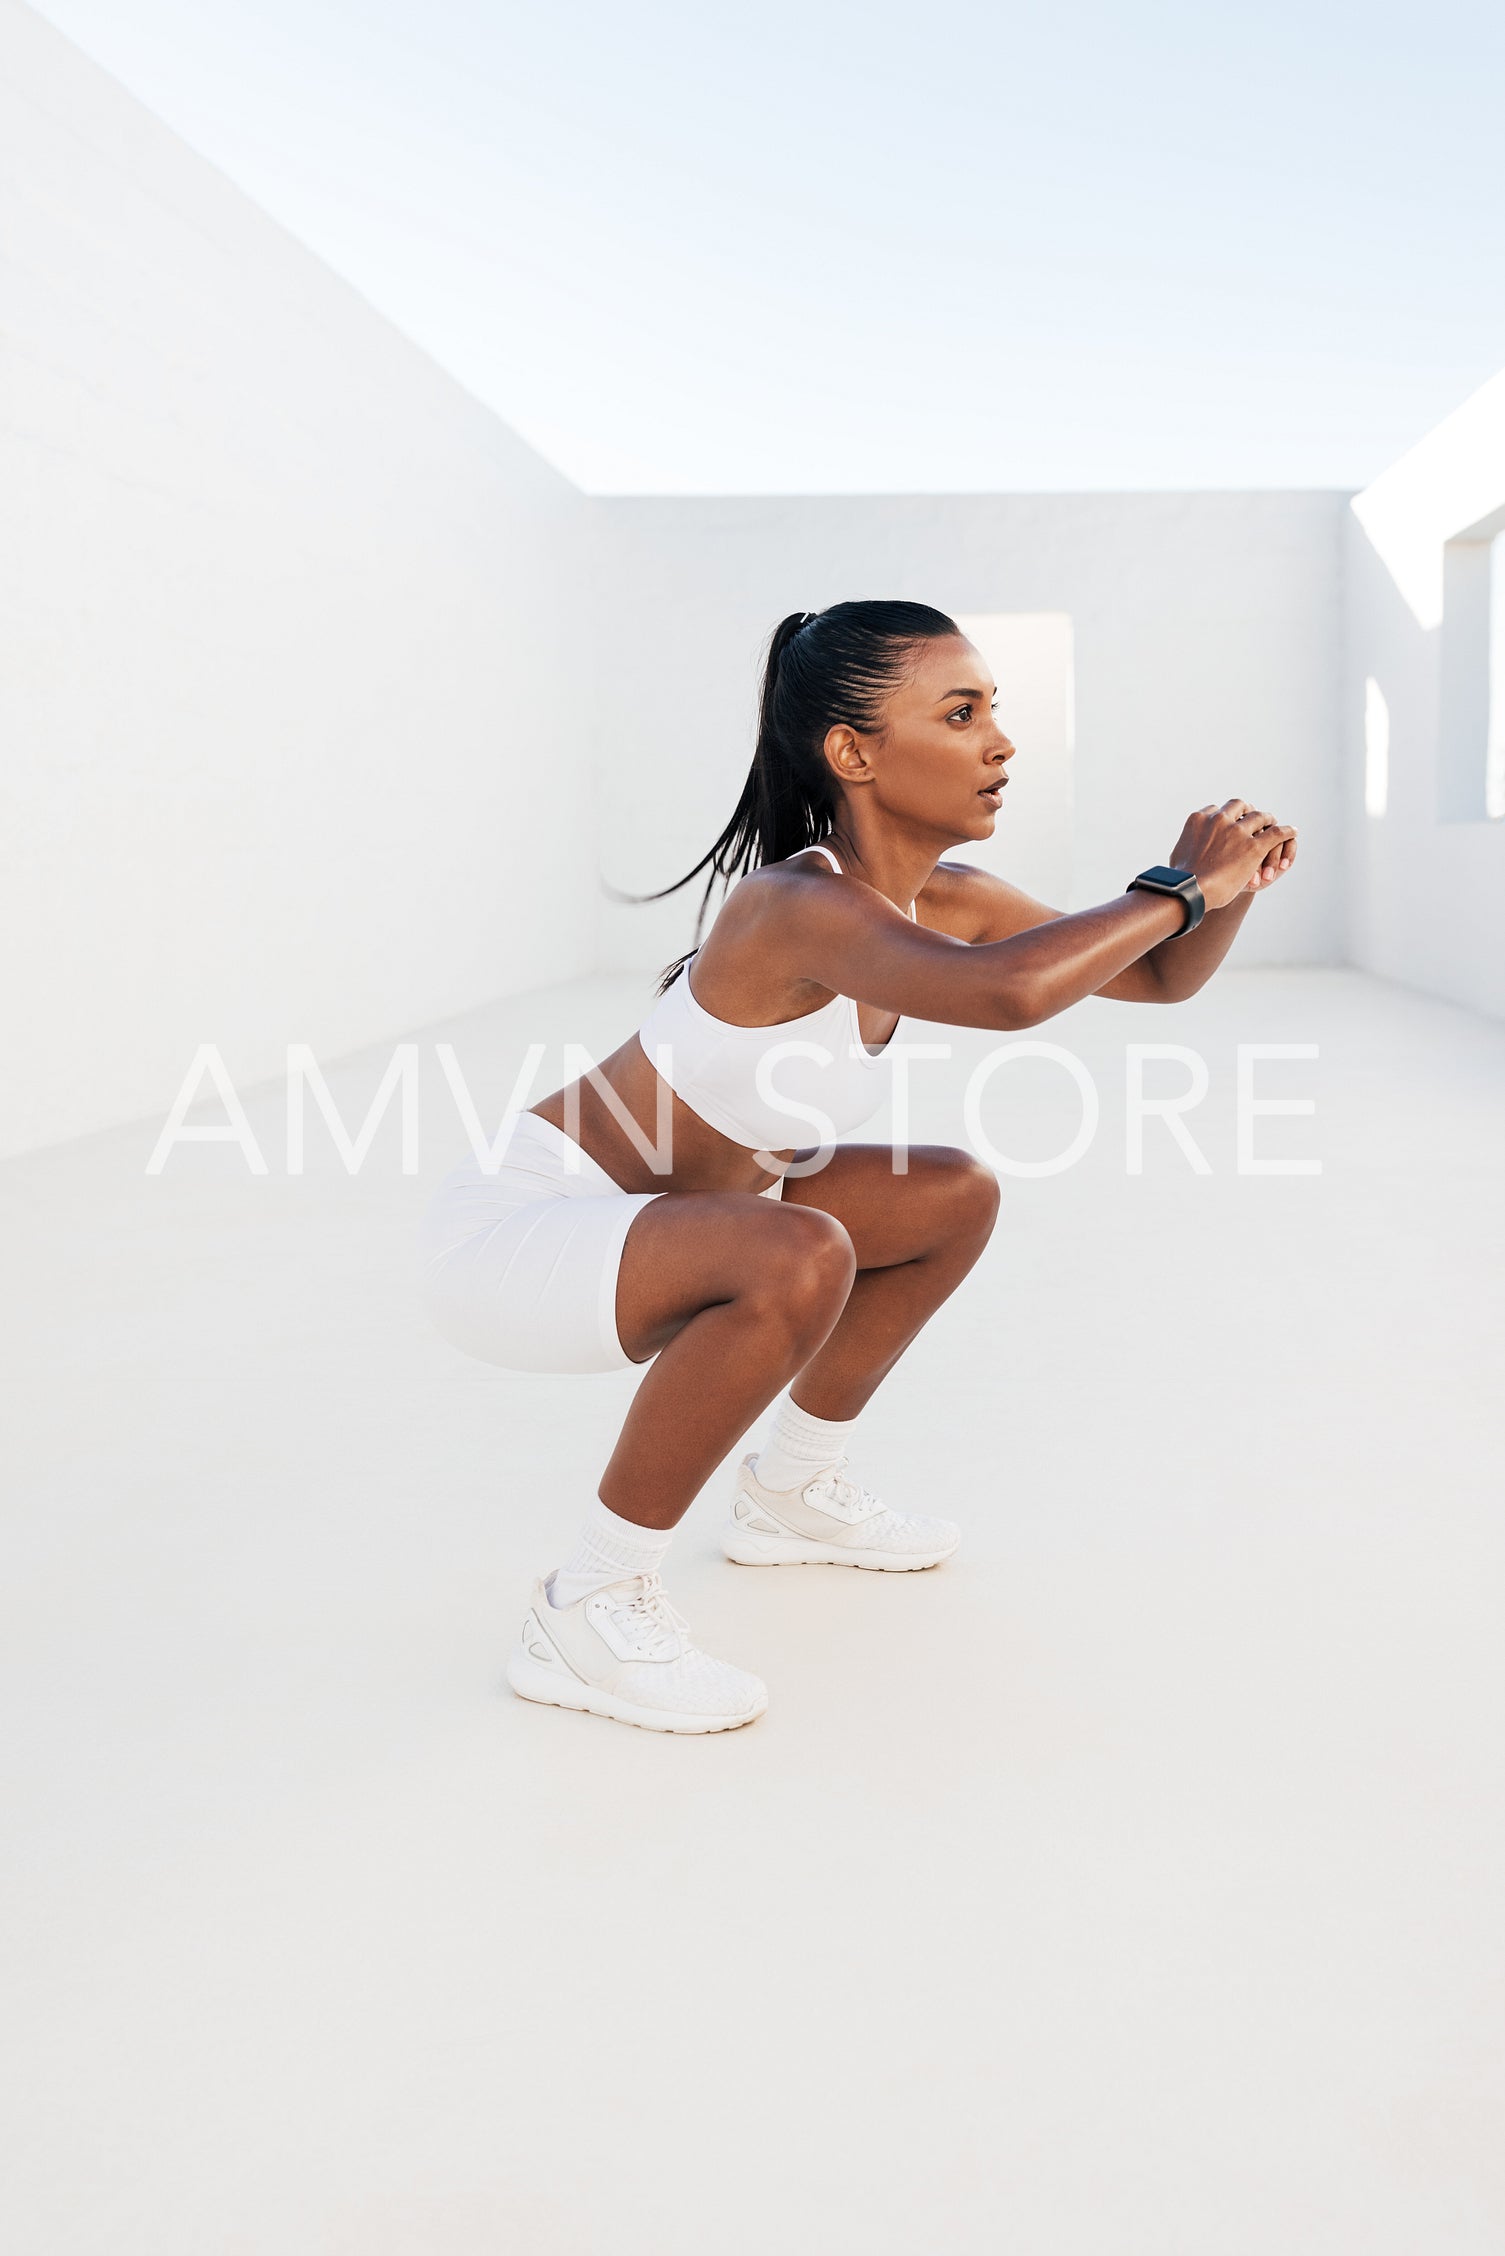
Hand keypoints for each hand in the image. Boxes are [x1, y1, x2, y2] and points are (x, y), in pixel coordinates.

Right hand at [1167, 799, 1296, 911]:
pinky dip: (1286, 831)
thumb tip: (1182, 852)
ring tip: (1274, 823)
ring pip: (1260, 817)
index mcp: (1199, 819)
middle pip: (1239, 806)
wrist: (1190, 890)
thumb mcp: (1177, 856)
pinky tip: (1293, 831)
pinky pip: (1276, 833)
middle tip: (1254, 816)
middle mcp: (1219, 820)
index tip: (1230, 820)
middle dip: (1248, 810)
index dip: (1226, 815)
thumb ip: (1184, 847)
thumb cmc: (1180, 880)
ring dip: (1268, 819)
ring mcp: (1238, 832)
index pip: (1216, 810)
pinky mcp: (1253, 847)